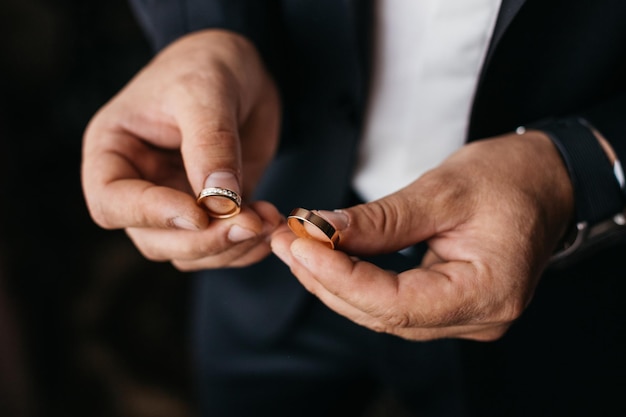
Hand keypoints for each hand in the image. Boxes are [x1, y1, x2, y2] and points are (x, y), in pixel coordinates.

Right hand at [82, 29, 282, 269]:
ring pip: (189, 251)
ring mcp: (175, 203)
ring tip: (267, 220)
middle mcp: (138, 186)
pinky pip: (221, 246)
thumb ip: (210, 143)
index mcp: (113, 152)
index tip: (198, 211)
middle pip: (154, 239)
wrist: (241, 71)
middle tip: (250, 223)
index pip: (111, 203)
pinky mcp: (211, 212)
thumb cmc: (207, 64)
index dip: (150, 214)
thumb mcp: (206, 91)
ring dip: (230, 247)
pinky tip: (271, 226)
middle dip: (203, 239)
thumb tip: (219, 202)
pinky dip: (246, 246)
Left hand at [271, 131, 573, 340]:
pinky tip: (325, 257)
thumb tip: (322, 230)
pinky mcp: (448, 305)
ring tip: (294, 245)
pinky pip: (392, 303)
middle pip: (383, 314)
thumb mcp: (443, 189)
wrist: (545, 182)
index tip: (299, 244)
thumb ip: (383, 219)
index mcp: (487, 292)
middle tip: (286, 240)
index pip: (397, 303)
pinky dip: (355, 280)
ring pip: (382, 313)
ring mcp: (463, 316)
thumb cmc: (509, 178)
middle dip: (326, 278)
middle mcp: (477, 318)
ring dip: (333, 280)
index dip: (340, 276)